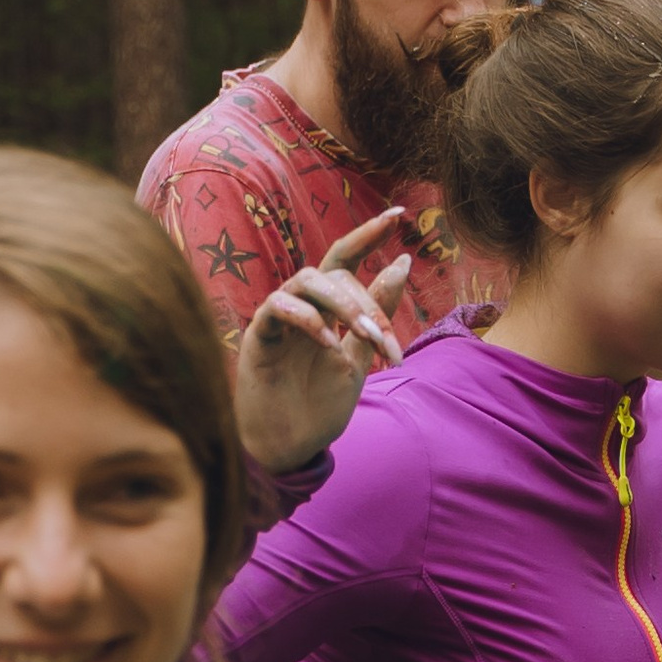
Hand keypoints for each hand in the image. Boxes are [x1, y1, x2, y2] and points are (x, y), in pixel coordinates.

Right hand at [233, 210, 414, 472]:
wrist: (292, 447)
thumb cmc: (320, 404)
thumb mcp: (361, 353)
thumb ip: (378, 311)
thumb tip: (401, 261)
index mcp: (327, 308)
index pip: (345, 256)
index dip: (368, 234)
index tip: (399, 214)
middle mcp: (302, 305)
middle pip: (336, 274)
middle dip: (369, 304)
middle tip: (387, 344)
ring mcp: (278, 318)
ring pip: (308, 280)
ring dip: (344, 305)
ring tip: (364, 337)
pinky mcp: (259, 336)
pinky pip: (280, 307)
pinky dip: (309, 320)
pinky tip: (330, 344)